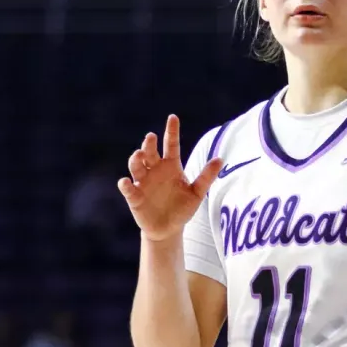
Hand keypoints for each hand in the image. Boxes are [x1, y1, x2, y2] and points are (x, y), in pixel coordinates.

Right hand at [117, 115, 222, 241]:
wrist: (169, 229)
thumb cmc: (182, 208)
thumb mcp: (197, 193)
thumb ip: (206, 176)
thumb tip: (221, 159)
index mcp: (171, 166)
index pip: (171, 145)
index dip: (171, 131)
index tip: (173, 117)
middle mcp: (155, 170)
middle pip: (150, 152)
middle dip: (149, 144)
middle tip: (151, 137)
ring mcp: (143, 182)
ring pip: (136, 166)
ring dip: (136, 159)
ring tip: (139, 154)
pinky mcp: (134, 196)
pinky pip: (128, 188)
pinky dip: (126, 184)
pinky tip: (126, 182)